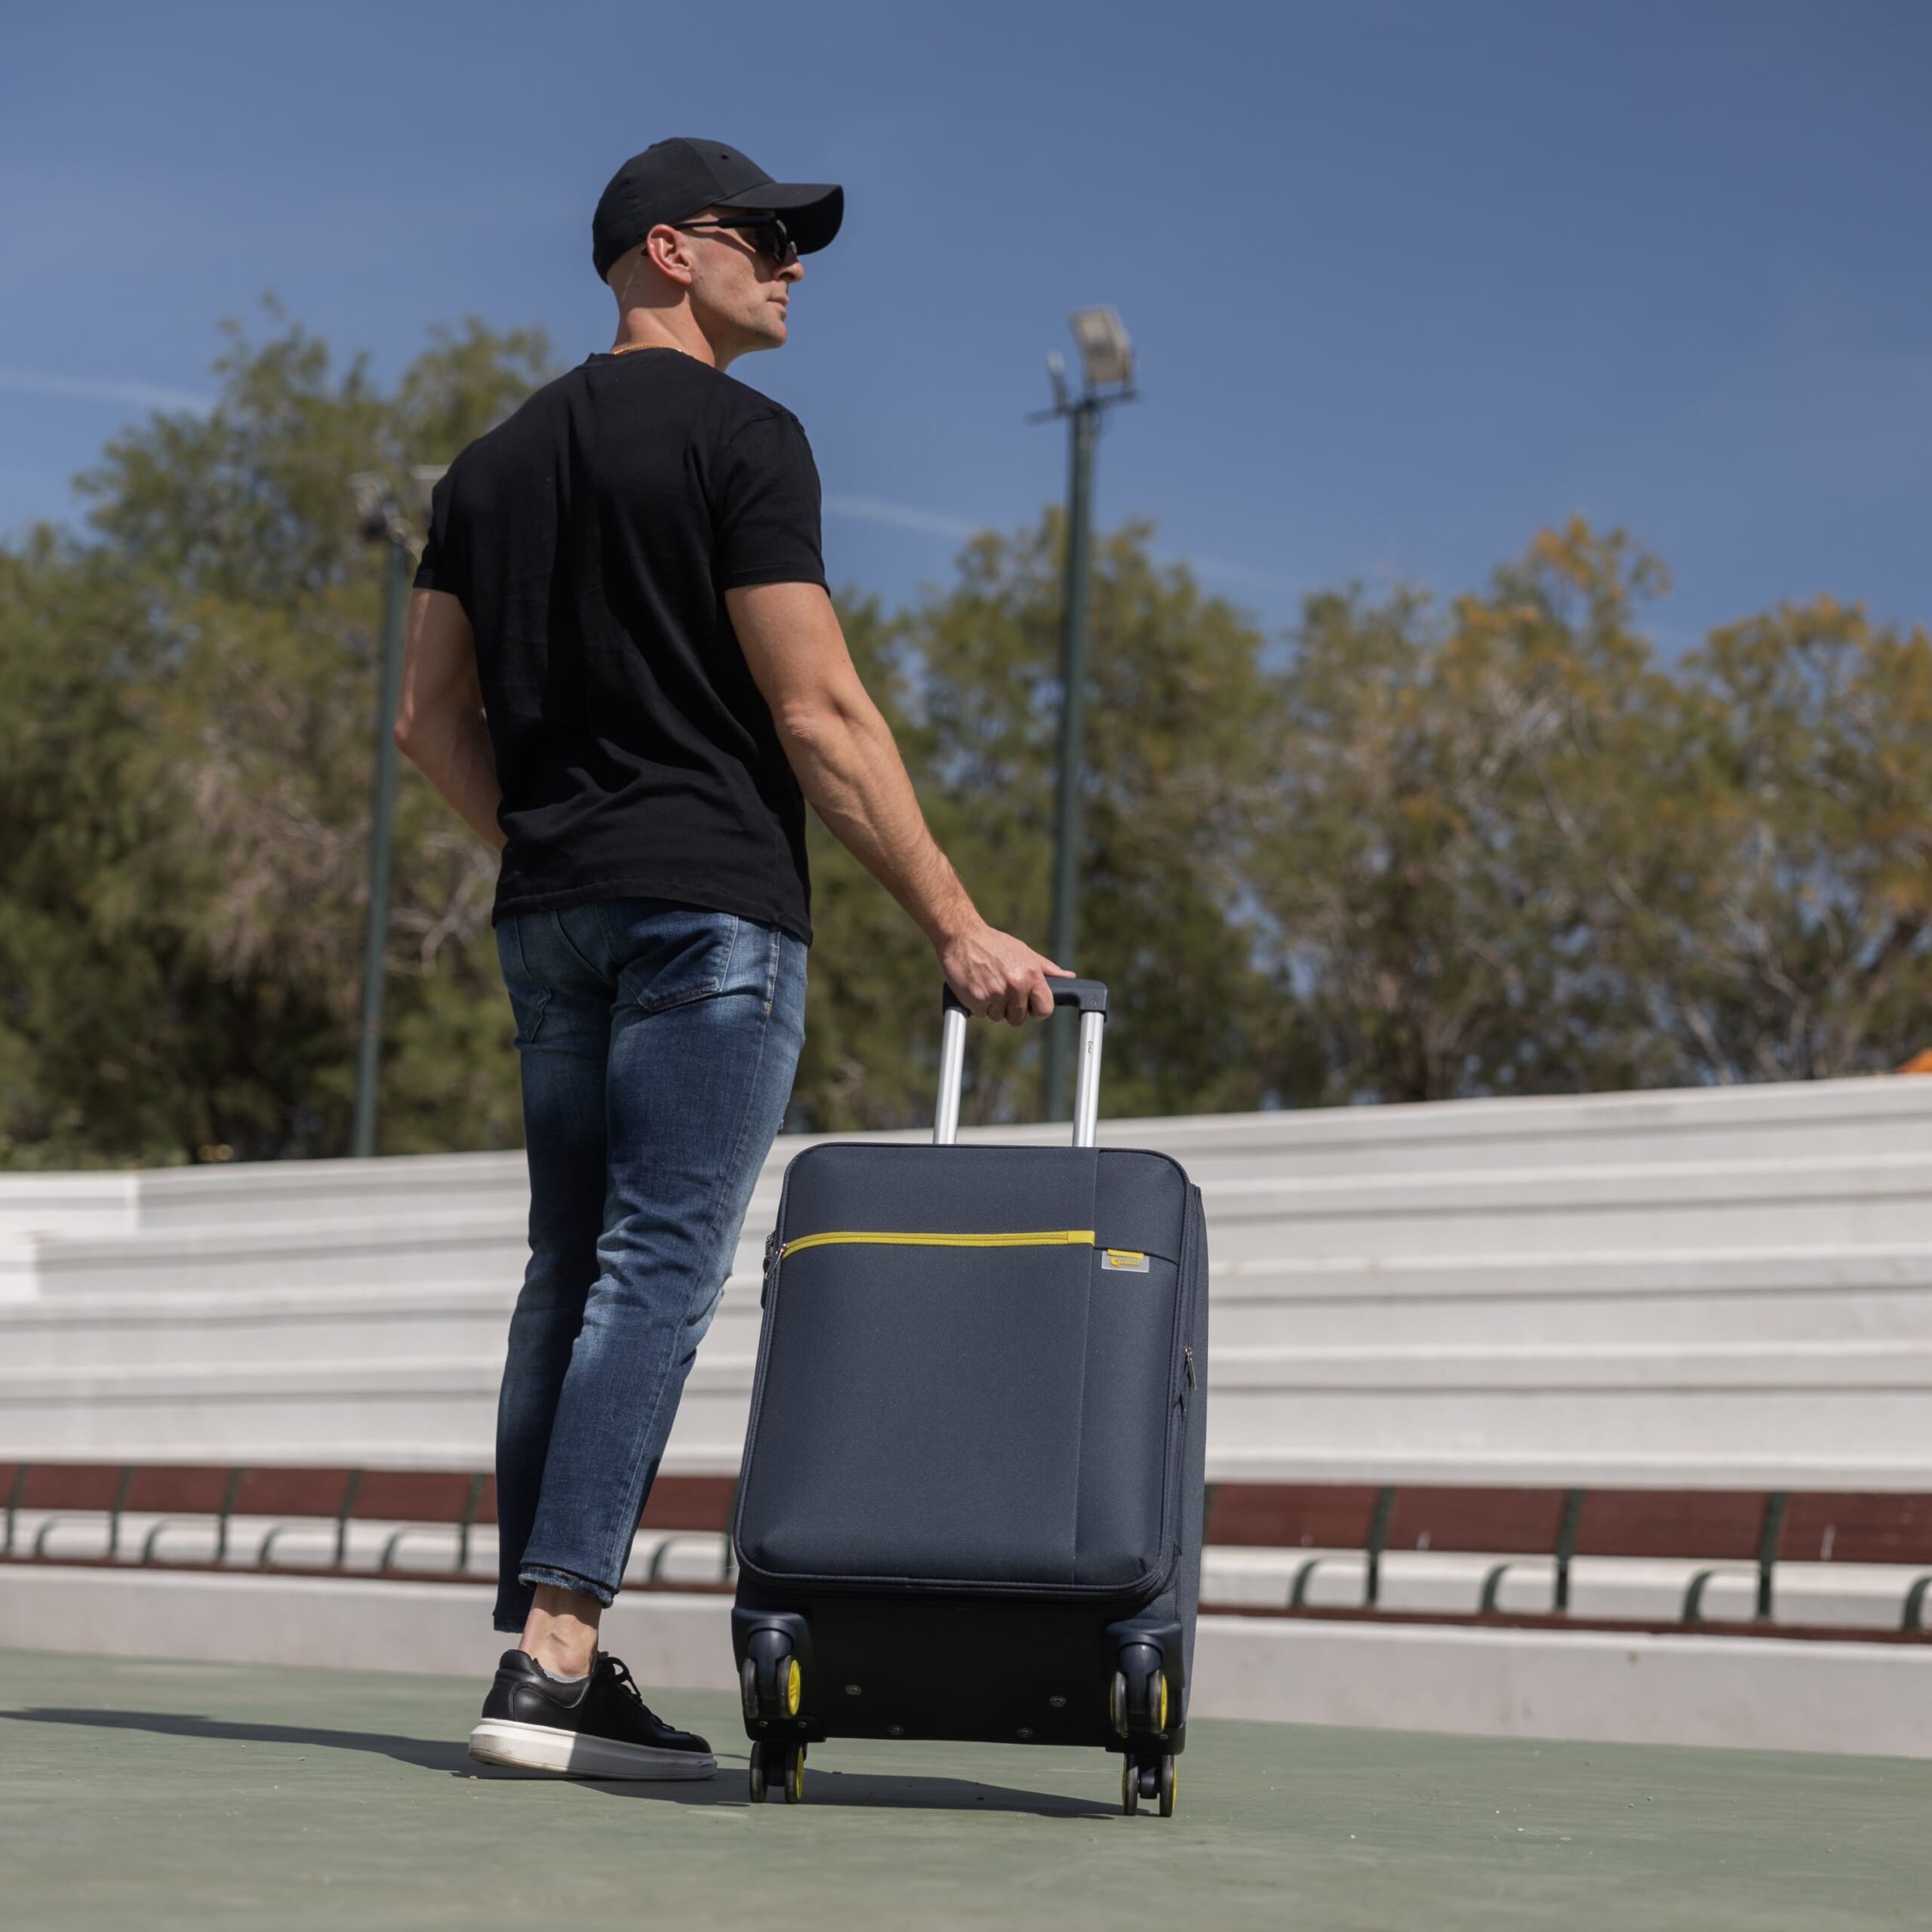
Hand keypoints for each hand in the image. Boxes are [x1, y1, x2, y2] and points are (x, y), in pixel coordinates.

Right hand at [938, 922, 1070, 1026]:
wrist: (963, 936)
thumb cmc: (995, 944)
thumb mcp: (1024, 952)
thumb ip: (1047, 969)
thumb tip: (1069, 977)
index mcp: (1032, 974)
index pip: (1045, 1009)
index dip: (1035, 1010)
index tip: (1027, 1005)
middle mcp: (1016, 985)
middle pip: (1019, 1019)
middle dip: (1010, 1009)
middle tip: (1000, 989)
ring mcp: (997, 993)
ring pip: (999, 1017)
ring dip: (992, 1006)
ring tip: (987, 983)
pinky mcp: (978, 998)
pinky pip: (982, 1014)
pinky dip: (977, 1004)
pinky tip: (976, 986)